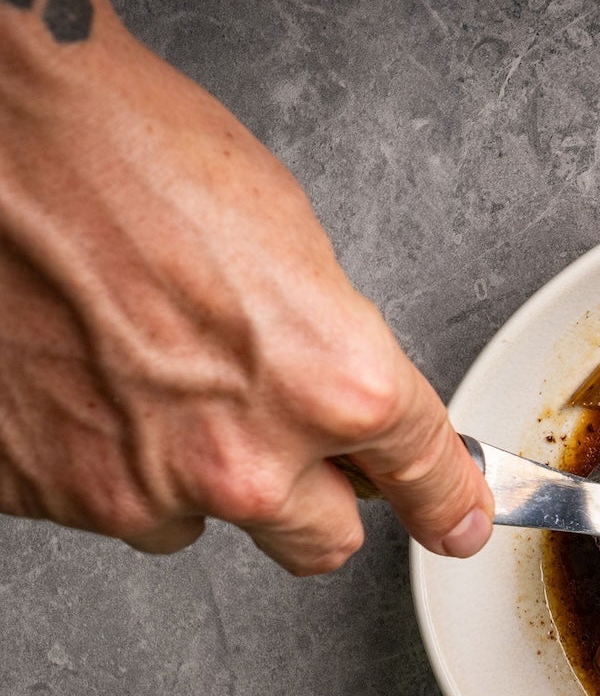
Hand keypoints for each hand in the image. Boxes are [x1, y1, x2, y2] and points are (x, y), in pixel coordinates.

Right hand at [0, 0, 491, 573]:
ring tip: (145, 370)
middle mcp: (245, 460)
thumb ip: (334, 351)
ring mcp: (138, 488)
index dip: (447, 502)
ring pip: (199, 521)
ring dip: (191, 474)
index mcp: (334, 387)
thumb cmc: (129, 153)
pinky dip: (97, 454)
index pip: (425, 478)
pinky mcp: (47, 493)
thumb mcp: (291, 243)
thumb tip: (349, 398)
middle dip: (315, 498)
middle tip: (281, 436)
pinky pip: (99, 500)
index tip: (456, 523)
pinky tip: (80, 374)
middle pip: (322, 541)